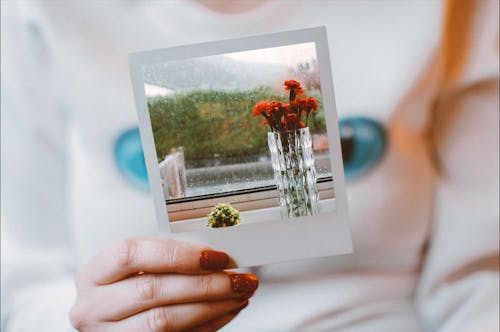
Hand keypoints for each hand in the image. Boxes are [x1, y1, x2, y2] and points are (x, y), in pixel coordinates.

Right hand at [70, 237, 257, 330]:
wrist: (110, 321)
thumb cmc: (125, 288)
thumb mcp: (136, 268)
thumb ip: (167, 258)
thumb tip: (216, 254)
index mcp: (95, 275)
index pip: (132, 254)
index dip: (177, 254)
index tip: (214, 256)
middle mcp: (95, 306)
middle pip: (153, 290)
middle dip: (204, 283)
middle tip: (237, 277)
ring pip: (164, 320)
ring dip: (211, 306)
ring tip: (238, 294)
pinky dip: (208, 324)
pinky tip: (226, 311)